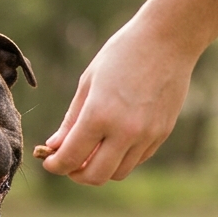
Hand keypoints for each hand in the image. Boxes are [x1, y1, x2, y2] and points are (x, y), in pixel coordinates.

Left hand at [40, 21, 197, 183]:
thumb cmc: (122, 54)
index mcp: (99, 115)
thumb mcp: (88, 82)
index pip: (71, 158)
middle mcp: (124, 131)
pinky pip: (136, 160)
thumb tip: (55, 146)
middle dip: (76, 174)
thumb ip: (71, 119)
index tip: (49, 162)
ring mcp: (146, 135)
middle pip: (95, 176)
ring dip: (100, 169)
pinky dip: (120, 159)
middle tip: (68, 163)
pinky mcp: (161, 134)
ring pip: (118, 173)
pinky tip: (113, 142)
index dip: (55, 165)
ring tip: (91, 153)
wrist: (168, 40)